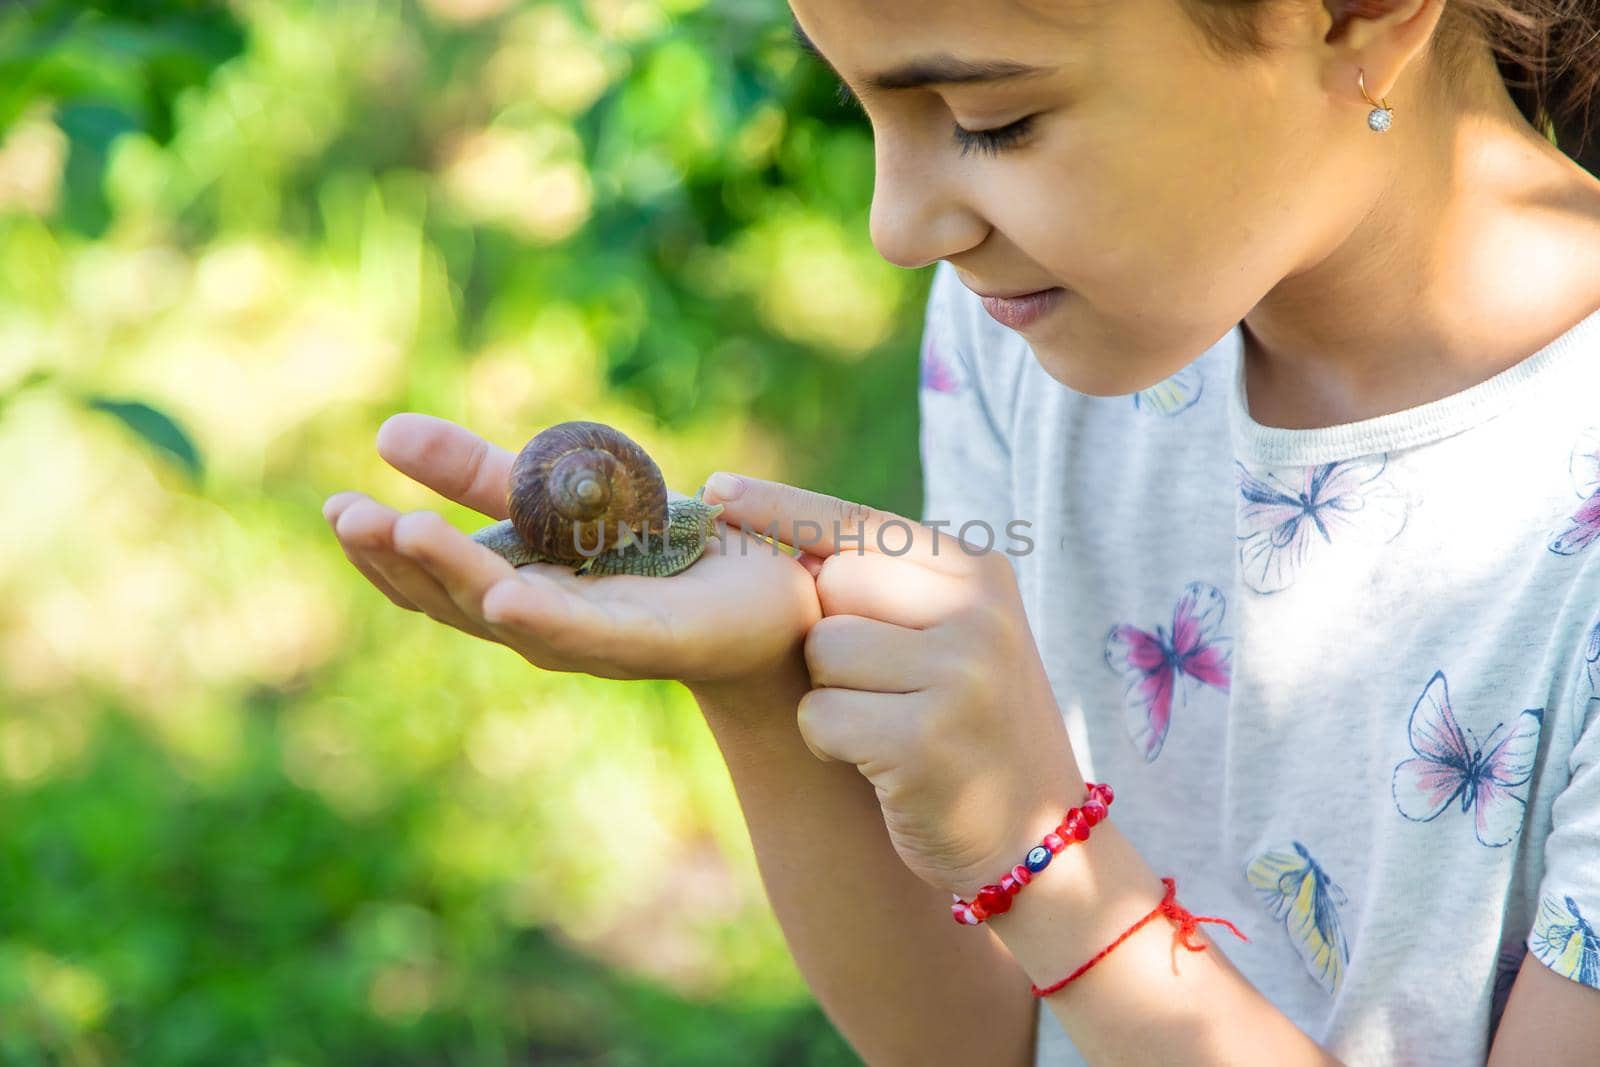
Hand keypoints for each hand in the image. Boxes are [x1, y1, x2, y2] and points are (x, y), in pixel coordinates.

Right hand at [323, 414, 822, 691]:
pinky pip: (590, 632)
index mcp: (519, 591)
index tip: (333, 508)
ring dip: (453, 575)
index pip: (433, 580)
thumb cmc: (661, 554)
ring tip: (403, 530)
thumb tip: (385, 433)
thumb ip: (483, 476)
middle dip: (399, 558)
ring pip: (510, 613)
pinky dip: (542, 619)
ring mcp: (596, 640)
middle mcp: (546, 626)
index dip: (380, 550)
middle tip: (347, 514)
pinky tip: (502, 598)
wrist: (767, 597)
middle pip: (456, 599)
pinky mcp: (652, 641)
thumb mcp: (559, 498)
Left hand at [705, 472, 1085, 898]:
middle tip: (886, 689)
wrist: (1043, 842)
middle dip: (828, 637)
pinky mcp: (925, 741)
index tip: (716, 488)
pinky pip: (819, 717)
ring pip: (821, 651)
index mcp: (980, 573)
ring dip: (833, 696)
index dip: (781, 506)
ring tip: (894, 726)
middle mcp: (976, 613)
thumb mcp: (955, 637)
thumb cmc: (973, 729)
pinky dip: (833, 746)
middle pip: (829, 586)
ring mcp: (958, 675)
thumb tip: (777, 541)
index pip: (860, 522)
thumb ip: (888, 587)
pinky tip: (888, 768)